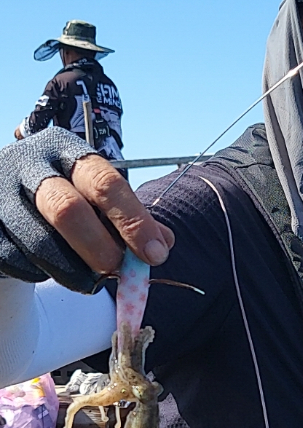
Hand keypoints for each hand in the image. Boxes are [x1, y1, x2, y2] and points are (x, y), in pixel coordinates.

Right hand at [0, 127, 173, 292]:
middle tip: (116, 271)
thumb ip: (130, 219)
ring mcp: (0, 193)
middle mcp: (30, 164)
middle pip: (68, 210)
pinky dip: (40, 273)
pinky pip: (17, 260)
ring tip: (83, 276)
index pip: (105, 183)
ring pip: (41, 243)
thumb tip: (162, 244)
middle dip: (99, 248)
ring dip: (71, 270)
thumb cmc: (60, 199)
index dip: (134, 221)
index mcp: (67, 151)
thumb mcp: (95, 198)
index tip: (155, 254)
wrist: (3, 202)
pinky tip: (47, 268)